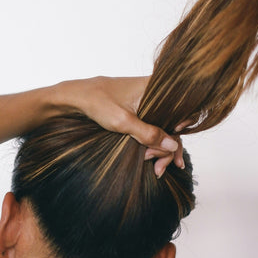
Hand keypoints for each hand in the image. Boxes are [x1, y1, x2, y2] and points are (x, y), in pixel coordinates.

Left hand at [59, 75, 185, 176]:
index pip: (182, 111)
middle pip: (173, 124)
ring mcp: (149, 104)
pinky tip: (149, 157)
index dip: (180, 131)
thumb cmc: (97, 102)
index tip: (171, 149)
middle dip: (169, 149)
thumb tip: (173, 145)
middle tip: (159, 169)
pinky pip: (154, 127)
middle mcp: (156, 94)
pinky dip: (153, 143)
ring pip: (164, 128)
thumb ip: (148, 133)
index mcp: (156, 88)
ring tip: (154, 167)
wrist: (76, 97)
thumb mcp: (123, 121)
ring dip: (161, 149)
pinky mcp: (141, 111)